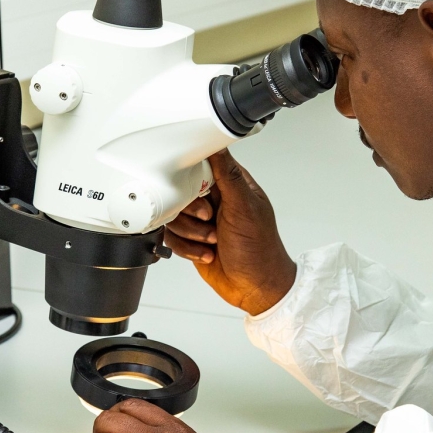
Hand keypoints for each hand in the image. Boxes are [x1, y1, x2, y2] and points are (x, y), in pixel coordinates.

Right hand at [164, 150, 296, 314]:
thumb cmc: (259, 249)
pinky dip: (187, 248)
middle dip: (192, 212)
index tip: (196, 192)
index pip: (200, 165)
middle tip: (209, 220)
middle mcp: (215, 199)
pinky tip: (207, 253)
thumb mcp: (244, 207)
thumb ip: (228, 175)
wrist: (255, 288)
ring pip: (174, 215)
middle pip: (180, 191)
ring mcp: (202, 220)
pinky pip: (172, 237)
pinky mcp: (191, 239)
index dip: (192, 178)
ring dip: (191, 233)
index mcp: (231, 184)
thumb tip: (215, 144)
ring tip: (212, 241)